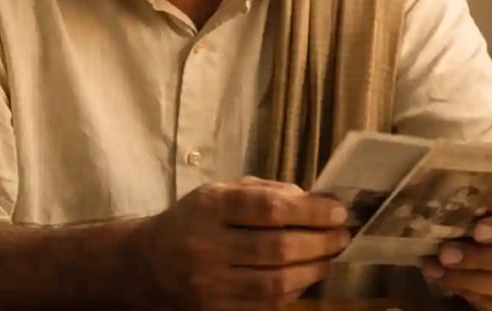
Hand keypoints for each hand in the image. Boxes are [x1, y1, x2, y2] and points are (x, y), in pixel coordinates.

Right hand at [134, 177, 349, 309]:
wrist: (148, 263)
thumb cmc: (194, 219)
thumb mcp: (222, 192)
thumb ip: (267, 193)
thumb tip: (317, 200)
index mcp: (210, 207)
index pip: (268, 209)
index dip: (310, 211)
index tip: (338, 210)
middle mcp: (206, 246)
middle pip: (276, 248)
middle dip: (320, 242)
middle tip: (343, 234)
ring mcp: (210, 284)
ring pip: (275, 283)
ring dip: (313, 269)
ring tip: (330, 255)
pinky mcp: (216, 310)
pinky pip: (266, 304)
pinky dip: (295, 289)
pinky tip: (307, 275)